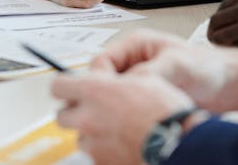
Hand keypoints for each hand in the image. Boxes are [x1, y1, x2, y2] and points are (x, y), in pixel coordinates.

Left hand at [52, 71, 195, 164]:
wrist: (179, 145)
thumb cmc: (166, 113)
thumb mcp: (144, 80)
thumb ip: (116, 81)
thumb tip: (107, 81)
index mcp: (95, 91)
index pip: (58, 85)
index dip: (65, 85)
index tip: (72, 87)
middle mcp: (87, 118)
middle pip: (62, 115)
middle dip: (75, 112)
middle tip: (93, 110)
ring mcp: (93, 144)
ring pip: (80, 137)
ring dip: (91, 133)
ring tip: (116, 129)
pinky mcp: (101, 163)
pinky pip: (95, 154)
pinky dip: (105, 150)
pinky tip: (124, 144)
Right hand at [92, 30, 237, 112]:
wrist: (231, 86)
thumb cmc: (210, 67)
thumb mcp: (178, 64)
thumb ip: (151, 72)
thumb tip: (128, 85)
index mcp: (135, 45)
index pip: (101, 62)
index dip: (100, 81)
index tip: (107, 97)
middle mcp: (134, 63)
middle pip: (104, 82)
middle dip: (109, 97)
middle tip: (116, 113)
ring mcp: (140, 83)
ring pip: (114, 98)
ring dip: (121, 109)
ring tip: (135, 118)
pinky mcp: (147, 101)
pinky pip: (128, 111)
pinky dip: (131, 118)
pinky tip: (142, 123)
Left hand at [207, 0, 237, 46]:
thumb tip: (231, 18)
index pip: (224, 6)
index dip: (220, 18)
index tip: (219, 25)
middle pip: (217, 20)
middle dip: (214, 31)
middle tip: (215, 38)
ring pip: (221, 35)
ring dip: (220, 42)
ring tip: (223, 47)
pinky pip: (235, 47)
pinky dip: (233, 50)